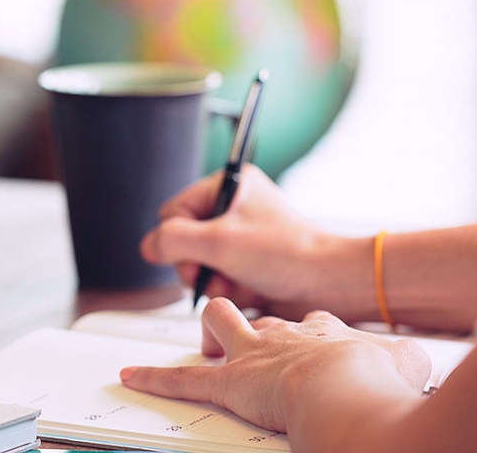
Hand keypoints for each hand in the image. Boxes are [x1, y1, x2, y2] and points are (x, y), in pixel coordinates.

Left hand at [120, 298, 429, 433]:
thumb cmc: (379, 380)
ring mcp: (254, 355)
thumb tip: (416, 363)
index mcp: (324, 330)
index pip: (312, 324)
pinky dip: (153, 378)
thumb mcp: (407, 362)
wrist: (351, 386)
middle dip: (253, 324)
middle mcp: (284, 334)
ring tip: (209, 349)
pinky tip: (130, 375)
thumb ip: (405, 360)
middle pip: (260, 316)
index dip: (312, 335)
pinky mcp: (229, 384)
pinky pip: (182, 380)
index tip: (322, 346)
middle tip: (258, 345)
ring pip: (220, 325)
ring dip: (211, 336)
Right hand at [140, 165, 372, 319]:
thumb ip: (173, 240)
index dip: (178, 238)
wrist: (328, 284)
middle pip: (182, 240)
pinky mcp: (247, 263)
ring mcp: (240, 237)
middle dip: (197, 264)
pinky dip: (226, 289)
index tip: (198, 254)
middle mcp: (233, 208)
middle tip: (218, 272)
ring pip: (198, 264)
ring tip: (235, 284)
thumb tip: (148, 246)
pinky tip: (246, 291)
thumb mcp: (219, 242)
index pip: (173, 211)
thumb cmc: (287, 253)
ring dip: (212, 280)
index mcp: (229, 185)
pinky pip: (217, 278)